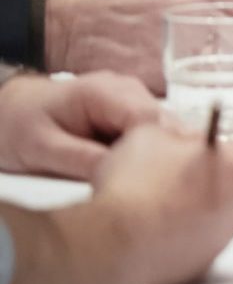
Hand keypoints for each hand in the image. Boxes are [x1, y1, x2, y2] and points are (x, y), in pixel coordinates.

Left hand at [0, 72, 162, 179]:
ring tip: (140, 187)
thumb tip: (123, 177)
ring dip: (158, 159)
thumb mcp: (41, 148)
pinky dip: (151, 157)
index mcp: (104, 92)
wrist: (10, 111)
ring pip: (166, 132)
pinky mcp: (134, 113)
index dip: (155, 153)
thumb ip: (81, 159)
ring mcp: (134, 99)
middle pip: (166, 126)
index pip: (150, 121)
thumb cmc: (19, 126)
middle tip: (144, 193)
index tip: (144, 186)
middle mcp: (128, 89)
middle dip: (161, 159)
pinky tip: (136, 176)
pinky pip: (154, 136)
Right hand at [87, 122, 232, 283]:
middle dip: (198, 184)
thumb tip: (177, 143)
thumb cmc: (135, 185)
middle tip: (160, 181)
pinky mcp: (200, 269)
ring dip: (185, 214)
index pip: (230, 149)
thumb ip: (173, 135)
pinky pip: (190, 247)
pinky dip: (174, 241)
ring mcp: (222, 242)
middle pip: (224, 188)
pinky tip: (145, 235)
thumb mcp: (147, 135)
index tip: (177, 154)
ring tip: (147, 211)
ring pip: (208, 220)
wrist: (115, 242)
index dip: (199, 150)